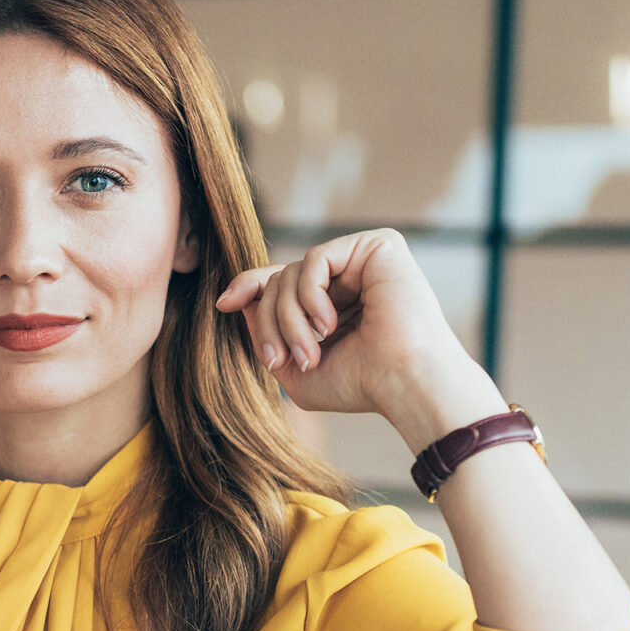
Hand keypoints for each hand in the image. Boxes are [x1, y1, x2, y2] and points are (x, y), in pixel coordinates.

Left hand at [213, 228, 506, 450]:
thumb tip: (238, 299)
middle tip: (282, 359)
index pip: (283, 282)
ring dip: (288, 318)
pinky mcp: (379, 245)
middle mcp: (352, 276)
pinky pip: (315, 258)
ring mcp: (365, 259)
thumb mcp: (296, 369)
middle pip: (280, 279)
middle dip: (270, 321)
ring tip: (309, 352)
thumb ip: (266, 336)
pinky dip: (309, 295)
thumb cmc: (362, 384)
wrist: (406, 384)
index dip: (249, 287)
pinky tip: (328, 325)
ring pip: (293, 271)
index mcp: (337, 302)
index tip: (223, 303)